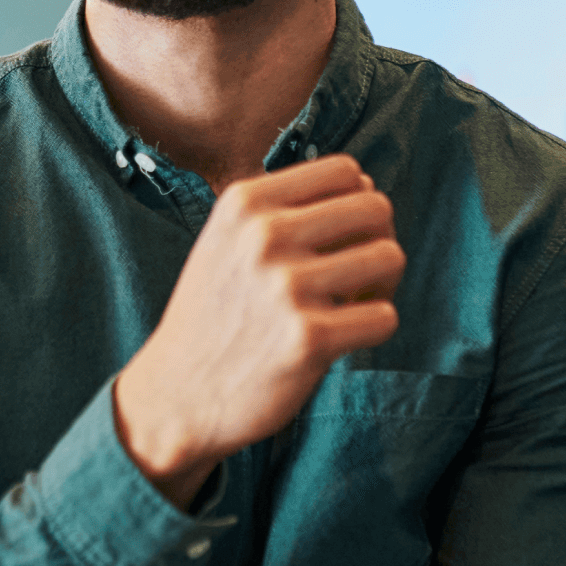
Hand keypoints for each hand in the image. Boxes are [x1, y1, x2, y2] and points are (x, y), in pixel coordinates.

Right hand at [113, 154, 402, 507]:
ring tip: (352, 304)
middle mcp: (264, 236)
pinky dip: (373, 327)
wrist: (175, 394)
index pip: (346, 171)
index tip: (344, 236)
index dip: (359, 201)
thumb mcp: (226, 239)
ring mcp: (286, 287)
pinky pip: (384, 316)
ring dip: (382, 285)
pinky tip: (344, 336)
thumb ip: (284, 209)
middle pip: (376, 208)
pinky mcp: (308, 339)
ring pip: (390, 257)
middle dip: (378, 240)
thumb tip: (369, 188)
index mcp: (244, 203)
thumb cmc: (213, 315)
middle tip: (358, 273)